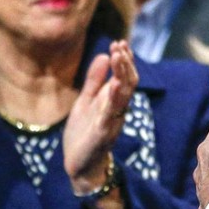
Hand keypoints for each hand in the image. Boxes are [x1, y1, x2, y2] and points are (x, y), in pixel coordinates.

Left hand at [63, 41, 137, 191]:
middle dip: (125, 63)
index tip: (119, 42)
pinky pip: (112, 114)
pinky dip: (114, 99)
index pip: (124, 76)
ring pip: (124, 95)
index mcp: (113, 101)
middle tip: (120, 45)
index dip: (124, 60)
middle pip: (128, 82)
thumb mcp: (86, 101)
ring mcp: (112, 121)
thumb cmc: (84, 134)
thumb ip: (94, 81)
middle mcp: (117, 109)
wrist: (80, 165)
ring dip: (122, 75)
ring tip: (118, 57)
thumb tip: (104, 56)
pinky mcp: (103, 133)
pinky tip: (114, 85)